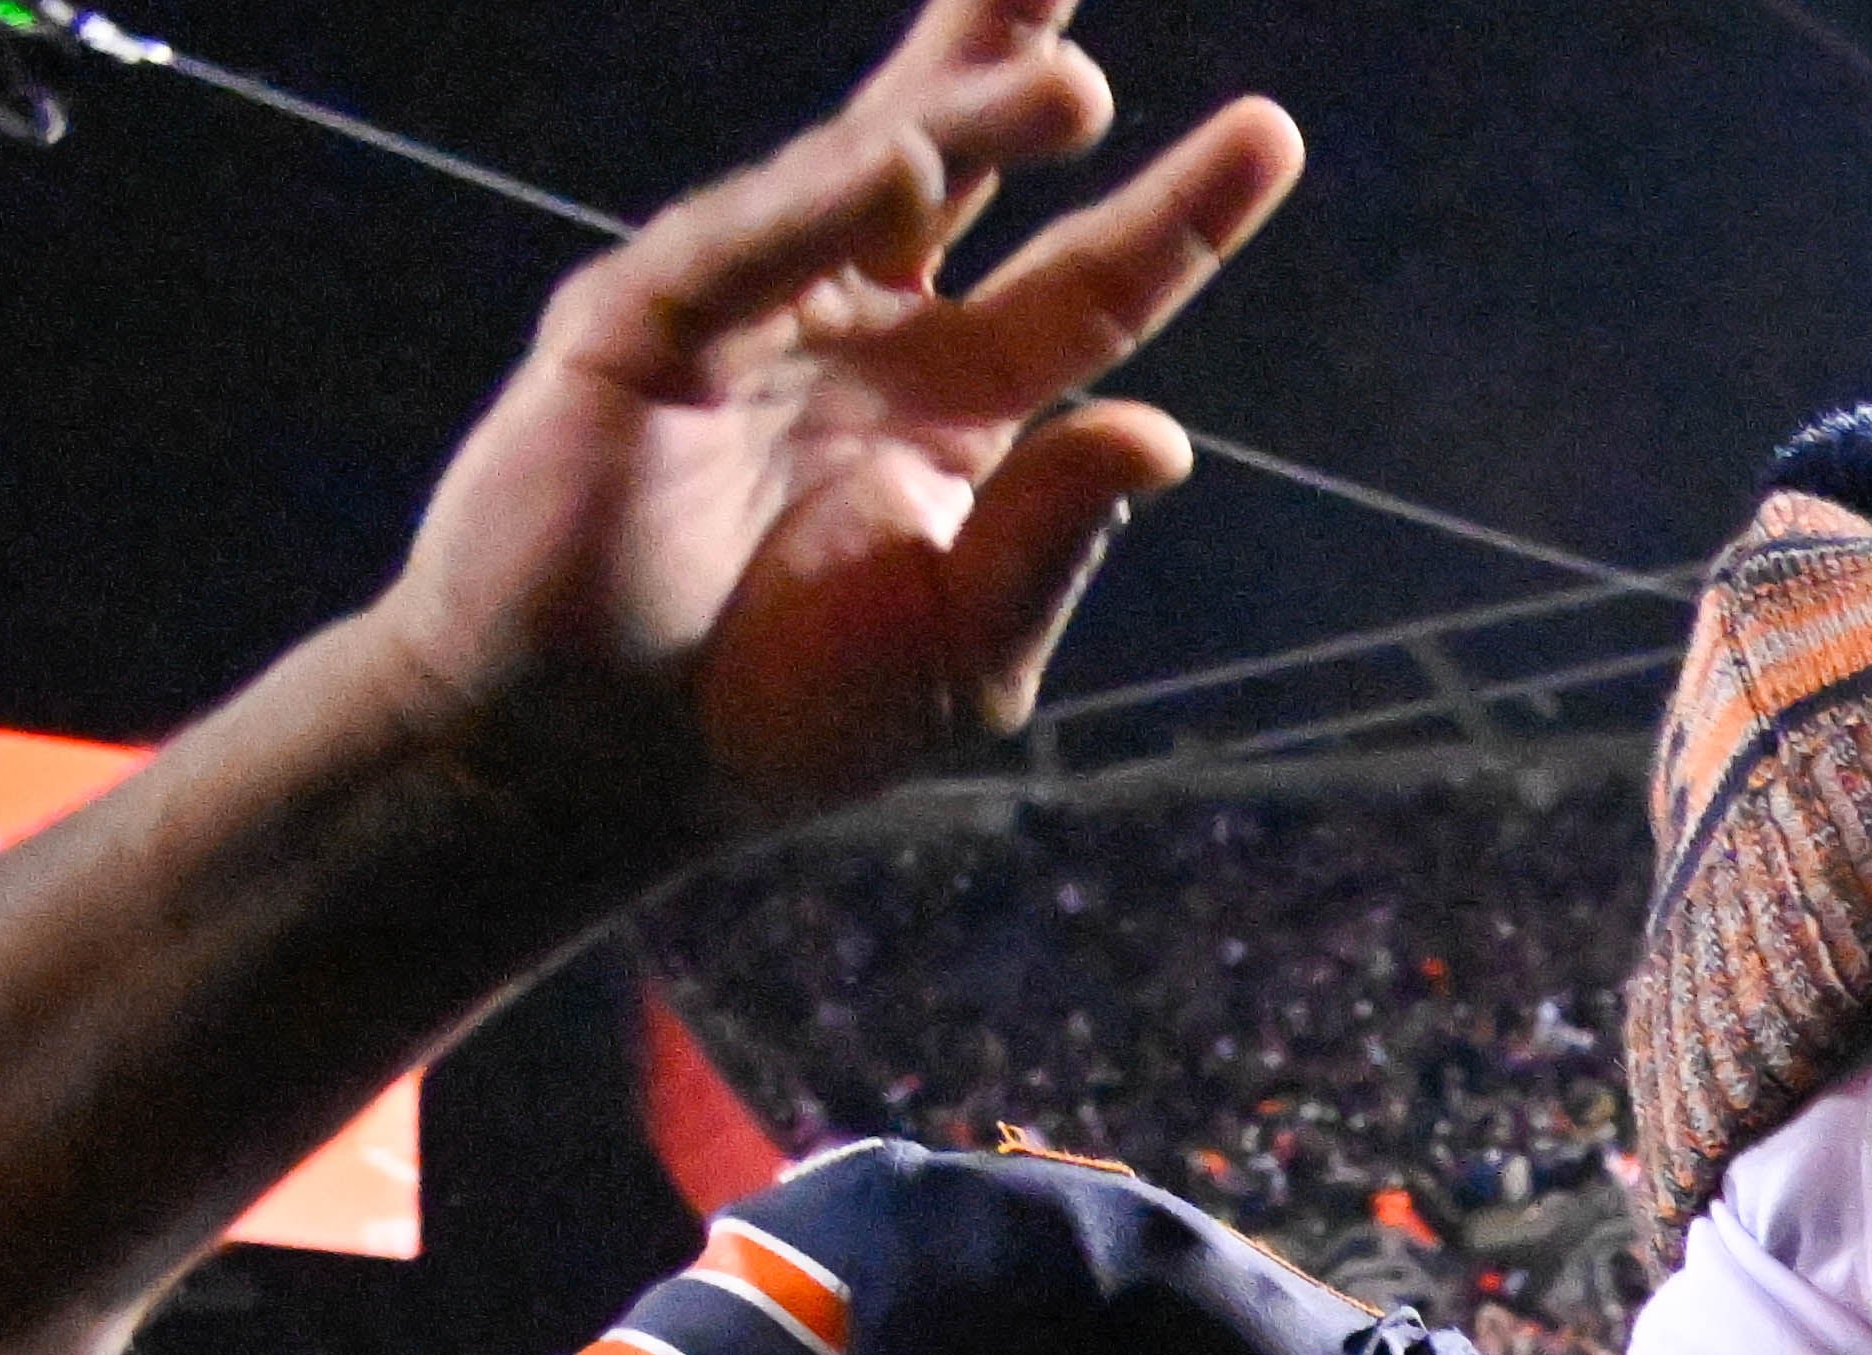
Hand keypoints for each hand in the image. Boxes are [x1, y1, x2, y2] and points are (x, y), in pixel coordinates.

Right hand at [368, 1, 1306, 851]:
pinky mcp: (637, 333)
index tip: (1270, 129)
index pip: (1091, 287)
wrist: (601, 766)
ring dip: (960, 120)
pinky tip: (899, 167)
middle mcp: (859, 335)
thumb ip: (1054, 541)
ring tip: (1069, 83)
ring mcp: (748, 317)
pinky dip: (810, 211)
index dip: (1177, 211)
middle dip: (1017, 60)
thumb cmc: (777, 714)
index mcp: (954, 406)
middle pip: (959, 162)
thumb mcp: (965, 650)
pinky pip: (735, 255)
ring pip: (861, 183)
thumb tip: (1162, 436)